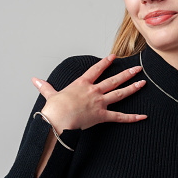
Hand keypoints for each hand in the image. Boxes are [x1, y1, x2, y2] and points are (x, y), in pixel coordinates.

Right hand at [32, 54, 146, 132]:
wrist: (58, 120)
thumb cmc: (54, 109)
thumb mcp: (50, 94)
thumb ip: (45, 87)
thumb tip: (34, 80)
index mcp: (82, 84)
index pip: (96, 70)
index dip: (105, 63)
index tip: (113, 57)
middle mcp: (93, 91)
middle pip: (114, 79)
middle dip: (127, 73)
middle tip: (138, 68)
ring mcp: (99, 102)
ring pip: (120, 93)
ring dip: (133, 88)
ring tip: (143, 83)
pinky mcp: (102, 115)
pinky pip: (119, 117)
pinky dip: (132, 118)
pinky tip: (143, 116)